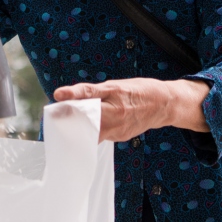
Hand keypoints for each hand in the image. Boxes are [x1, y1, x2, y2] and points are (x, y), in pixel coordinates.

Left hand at [53, 78, 208, 142]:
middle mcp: (116, 114)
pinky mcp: (121, 136)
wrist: (164, 104)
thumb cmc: (140, 91)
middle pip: (86, 119)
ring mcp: (118, 128)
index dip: (73, 94)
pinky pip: (101, 135)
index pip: (89, 94)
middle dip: (71, 119)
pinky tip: (87, 129)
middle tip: (57, 116)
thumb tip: (69, 96)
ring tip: (68, 124)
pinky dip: (92, 132)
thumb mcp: (116, 85)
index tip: (58, 95)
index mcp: (115, 95)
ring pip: (92, 131)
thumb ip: (93, 92)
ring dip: (79, 128)